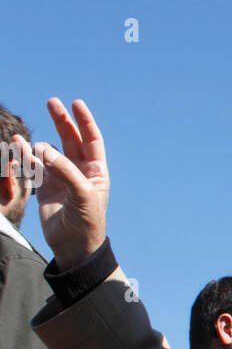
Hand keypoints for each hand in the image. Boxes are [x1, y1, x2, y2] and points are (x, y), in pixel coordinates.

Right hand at [12, 99, 109, 269]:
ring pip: (49, 151)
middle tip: (52, 102)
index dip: (84, 121)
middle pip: (70, 139)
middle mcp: (79, 171)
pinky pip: (34, 166)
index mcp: (96, 171)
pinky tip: (18, 144)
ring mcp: (61, 178)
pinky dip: (26, 155)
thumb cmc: (86, 221)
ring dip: (40, 142)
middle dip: (62, 121)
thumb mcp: (81, 194)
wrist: (74, 246)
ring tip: (32, 143)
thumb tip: (43, 148)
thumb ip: (64, 170)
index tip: (76, 103)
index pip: (91, 139)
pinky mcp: (46, 187)